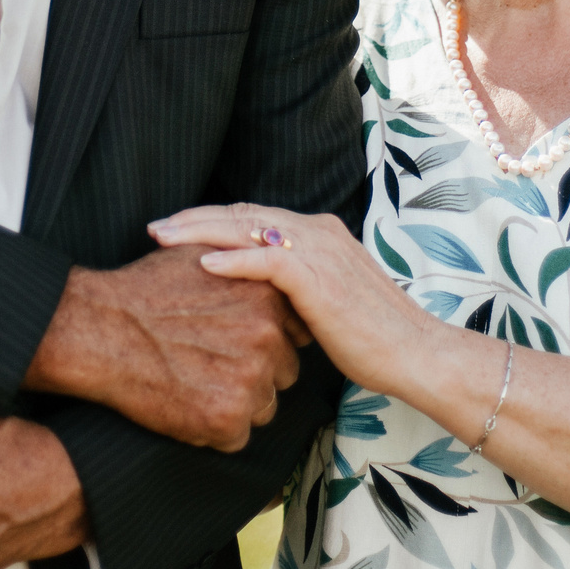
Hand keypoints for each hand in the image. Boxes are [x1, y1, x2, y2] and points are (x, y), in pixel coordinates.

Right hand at [23, 245, 308, 451]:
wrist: (101, 327)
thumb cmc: (145, 290)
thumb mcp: (203, 255)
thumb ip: (247, 263)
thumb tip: (269, 264)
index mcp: (267, 296)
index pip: (295, 332)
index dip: (267, 340)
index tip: (237, 341)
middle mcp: (268, 337)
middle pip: (283, 372)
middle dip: (256, 373)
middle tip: (211, 364)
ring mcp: (249, 381)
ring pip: (263, 407)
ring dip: (237, 402)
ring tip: (194, 382)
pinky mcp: (226, 420)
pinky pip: (237, 436)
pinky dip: (214, 428)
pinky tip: (185, 403)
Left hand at [148, 203, 441, 400]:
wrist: (415, 354)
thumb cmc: (373, 338)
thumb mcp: (327, 305)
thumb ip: (296, 291)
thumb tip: (260, 302)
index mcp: (320, 234)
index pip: (255, 216)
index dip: (213, 220)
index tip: (176, 231)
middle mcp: (318, 232)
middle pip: (243, 214)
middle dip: (195, 218)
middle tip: (155, 228)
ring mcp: (320, 252)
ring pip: (247, 229)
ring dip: (200, 231)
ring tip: (163, 238)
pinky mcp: (319, 279)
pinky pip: (266, 262)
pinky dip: (232, 261)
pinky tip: (201, 264)